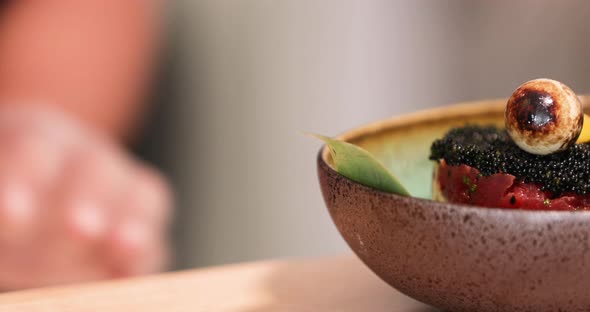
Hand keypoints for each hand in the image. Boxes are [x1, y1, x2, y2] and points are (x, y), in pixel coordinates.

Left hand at [0, 107, 171, 289]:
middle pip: (94, 167)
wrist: (37, 207)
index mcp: (34, 139)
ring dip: (130, 219)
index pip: (30, 148)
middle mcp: (84, 159)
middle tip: (78, 229)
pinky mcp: (143, 228)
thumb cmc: (7, 196)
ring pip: (139, 192)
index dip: (22, 179)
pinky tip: (132, 266)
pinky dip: (147, 246)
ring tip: (119, 246)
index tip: (11, 220)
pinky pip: (154, 232)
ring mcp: (120, 191)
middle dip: (88, 197)